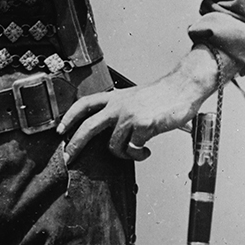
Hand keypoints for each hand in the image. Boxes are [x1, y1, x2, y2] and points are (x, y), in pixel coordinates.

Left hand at [57, 49, 221, 161]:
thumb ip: (120, 110)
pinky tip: (147, 150)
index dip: (69, 117)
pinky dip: (139, 155)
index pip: (84, 104)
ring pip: (112, 146)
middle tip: (68, 157)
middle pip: (88, 127)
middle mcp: (118, 105)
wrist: (184, 87)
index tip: (60, 130)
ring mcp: (129, 115)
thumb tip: (111, 132)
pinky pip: (132, 150)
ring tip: (137, 151)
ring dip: (124, 154)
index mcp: (115, 97)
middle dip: (75, 144)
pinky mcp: (142, 126)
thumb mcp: (134, 97)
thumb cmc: (163, 95)